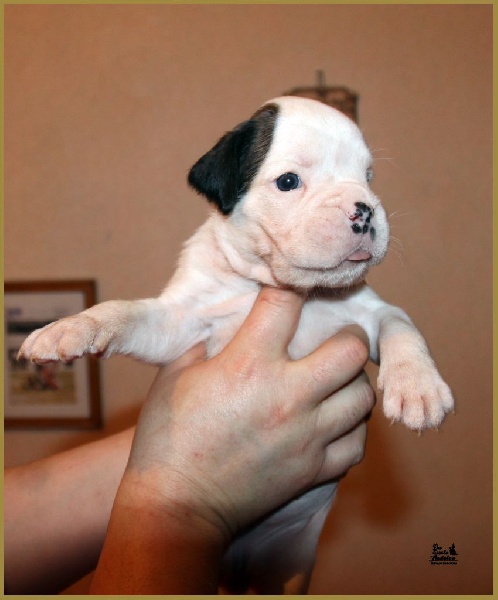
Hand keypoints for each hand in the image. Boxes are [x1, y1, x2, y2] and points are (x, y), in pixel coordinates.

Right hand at [125, 286, 373, 539]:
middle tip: (337, 337)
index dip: (289, 287)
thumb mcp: (175, 378)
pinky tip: (335, 422)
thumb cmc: (167, 440)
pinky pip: (357, 442)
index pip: (286, 302)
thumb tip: (221, 328)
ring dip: (354, 382)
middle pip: (351, 348)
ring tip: (338, 381)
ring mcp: (306, 435)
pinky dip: (353, 427)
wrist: (176, 507)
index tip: (291, 290)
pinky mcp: (313, 469)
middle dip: (348, 335)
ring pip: (363, 396)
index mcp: (248, 364)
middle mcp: (287, 394)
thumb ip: (203, 345)